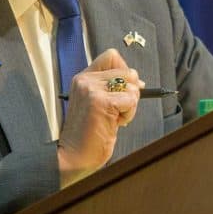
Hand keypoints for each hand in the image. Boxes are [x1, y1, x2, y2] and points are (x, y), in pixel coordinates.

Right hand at [56, 48, 143, 184]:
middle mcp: (85, 80)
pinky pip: (131, 100)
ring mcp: (91, 89)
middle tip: (116, 111)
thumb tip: (138, 81)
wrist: (74, 157)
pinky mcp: (100, 102)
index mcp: (83, 78)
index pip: (112, 56)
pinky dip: (129, 114)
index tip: (124, 90)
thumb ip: (111, 88)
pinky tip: (114, 124)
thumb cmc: (89, 135)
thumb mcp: (97, 104)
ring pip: (131, 86)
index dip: (125, 71)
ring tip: (113, 119)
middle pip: (128, 71)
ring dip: (130, 106)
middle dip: (130, 93)